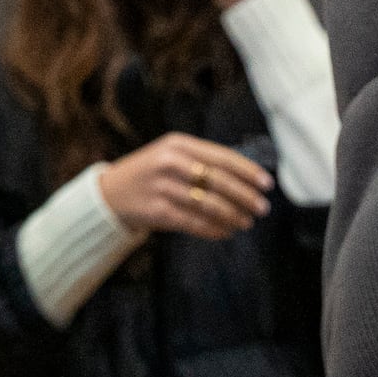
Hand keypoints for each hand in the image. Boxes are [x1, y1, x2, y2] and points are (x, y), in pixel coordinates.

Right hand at [97, 133, 272, 239]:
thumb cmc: (151, 173)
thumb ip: (203, 161)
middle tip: (262, 208)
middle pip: (218, 181)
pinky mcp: (157, 211)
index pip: (222, 157)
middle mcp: (170, 162)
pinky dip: (213, 229)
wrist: (111, 192)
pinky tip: (225, 232)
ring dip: (232, 216)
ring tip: (246, 222)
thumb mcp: (172, 155)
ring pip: (208, 204)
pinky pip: (193, 222)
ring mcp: (162, 187)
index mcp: (179, 144)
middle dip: (245, 196)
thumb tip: (246, 178)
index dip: (247, 171)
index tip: (266, 184)